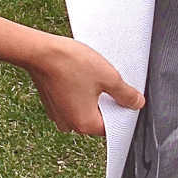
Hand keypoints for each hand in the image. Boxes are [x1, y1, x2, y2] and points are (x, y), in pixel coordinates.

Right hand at [24, 34, 144, 135]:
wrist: (40, 51)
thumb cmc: (70, 63)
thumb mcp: (108, 77)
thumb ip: (125, 94)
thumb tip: (137, 104)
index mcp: (84, 124)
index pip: (113, 127)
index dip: (123, 111)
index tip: (127, 97)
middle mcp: (69, 124)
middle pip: (99, 118)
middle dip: (108, 102)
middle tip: (111, 82)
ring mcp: (58, 114)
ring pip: (85, 108)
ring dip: (94, 96)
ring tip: (95, 76)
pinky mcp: (52, 103)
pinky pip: (73, 102)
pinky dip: (80, 92)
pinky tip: (82, 75)